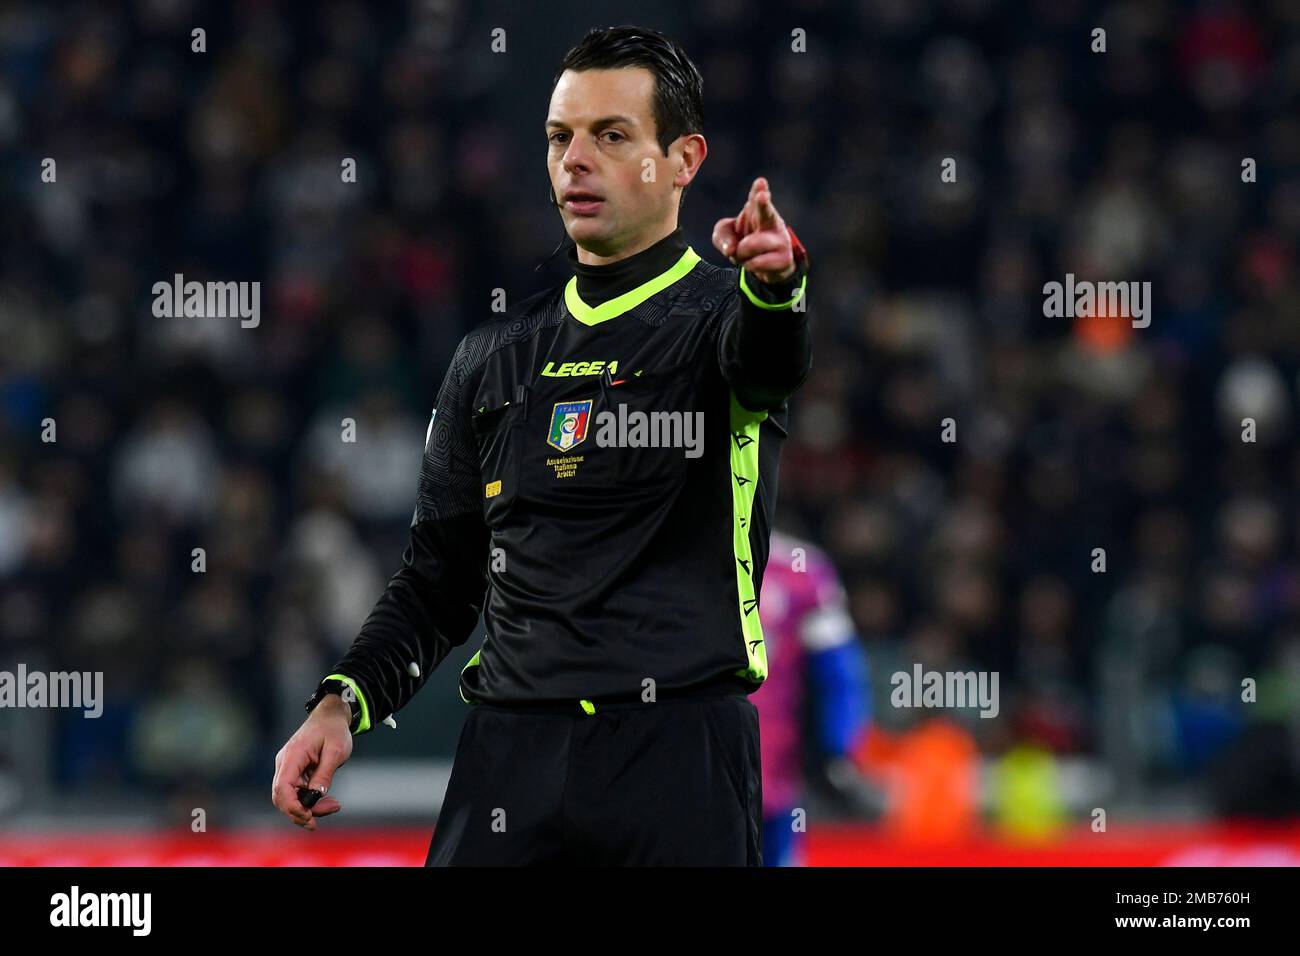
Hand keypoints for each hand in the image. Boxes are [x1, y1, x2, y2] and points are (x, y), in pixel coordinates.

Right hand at [271, 695, 352, 829]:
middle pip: (282, 797)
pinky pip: (296, 792)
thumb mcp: (336, 751)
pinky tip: (326, 801)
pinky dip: (309, 800)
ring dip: (308, 808)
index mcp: (293, 756)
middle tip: (324, 817)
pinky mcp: (294, 772)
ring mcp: (287, 768)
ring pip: (289, 798)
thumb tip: (316, 796)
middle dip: (300, 812)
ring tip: (333, 806)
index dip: (292, 806)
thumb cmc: (334, 730)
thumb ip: (324, 774)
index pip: (282, 787)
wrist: (331, 717)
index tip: (309, 816)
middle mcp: (285, 763)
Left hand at [712, 176, 796, 283]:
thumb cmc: (745, 242)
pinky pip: (755, 264)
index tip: (760, 182)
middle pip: (766, 211)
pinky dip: (750, 266)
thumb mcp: (725, 236)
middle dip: (763, 203)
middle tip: (762, 196)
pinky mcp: (785, 258)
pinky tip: (758, 262)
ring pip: (748, 246)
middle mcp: (771, 221)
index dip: (758, 190)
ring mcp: (781, 239)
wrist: (767, 266)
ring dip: (741, 254)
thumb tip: (731, 250)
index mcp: (757, 210)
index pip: (757, 196)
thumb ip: (722, 236)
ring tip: (748, 253)